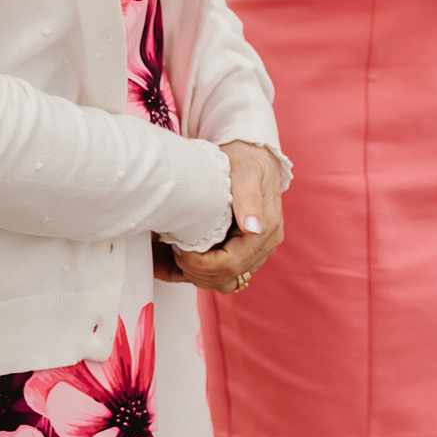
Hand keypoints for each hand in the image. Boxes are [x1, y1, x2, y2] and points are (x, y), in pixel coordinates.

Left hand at [164, 140, 284, 293]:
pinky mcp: (240, 252)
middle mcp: (262, 245)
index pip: (231, 264)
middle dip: (194, 270)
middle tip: (173, 250)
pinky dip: (192, 273)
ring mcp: (253, 251)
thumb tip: (253, 229)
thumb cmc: (247, 160)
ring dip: (193, 274)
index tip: (180, 247)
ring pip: (222, 281)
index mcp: (266, 230)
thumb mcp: (245, 173)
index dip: (202, 263)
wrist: (250, 155)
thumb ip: (249, 200)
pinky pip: (217, 275)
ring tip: (170, 256)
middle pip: (226, 278)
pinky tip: (170, 263)